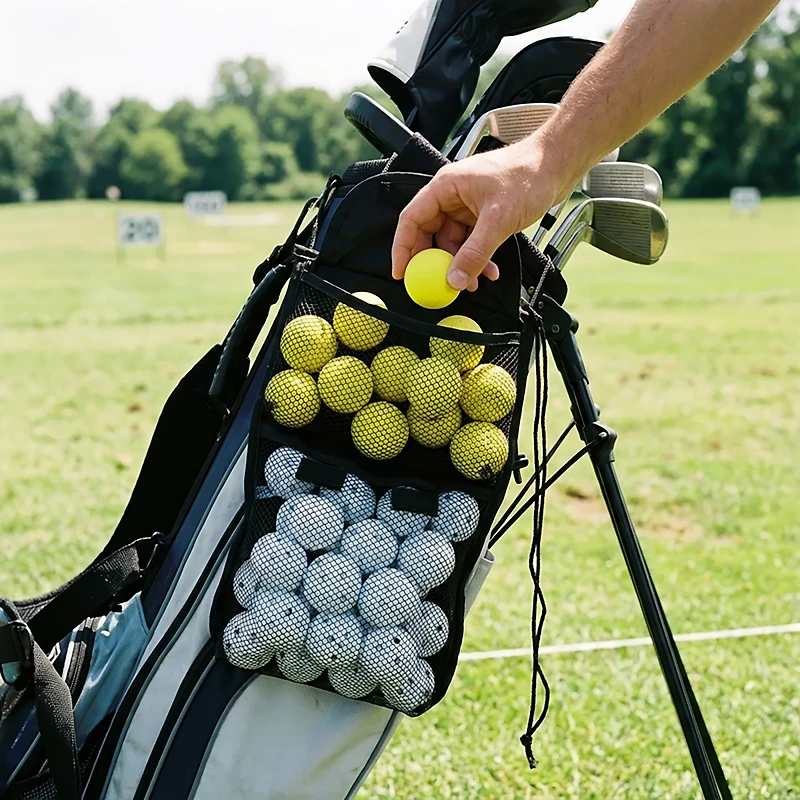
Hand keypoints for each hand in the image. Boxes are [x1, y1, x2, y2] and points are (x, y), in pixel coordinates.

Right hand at [391, 138, 565, 290]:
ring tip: (475, 283)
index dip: (403, 248)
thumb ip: (474, 253)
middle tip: (437, 284)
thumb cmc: (528, 174)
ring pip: (454, 243)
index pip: (411, 219)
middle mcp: (452, 196)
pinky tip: (490, 271)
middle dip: (436, 262)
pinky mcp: (484, 215)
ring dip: (463, 264)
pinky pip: (472, 242)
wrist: (558, 164)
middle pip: (431, 234)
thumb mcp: (498, 219)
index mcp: (445, 187)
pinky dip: (479, 259)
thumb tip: (455, 279)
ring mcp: (468, 206)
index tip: (402, 273)